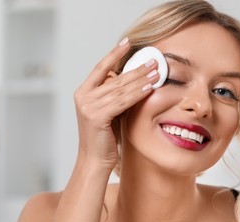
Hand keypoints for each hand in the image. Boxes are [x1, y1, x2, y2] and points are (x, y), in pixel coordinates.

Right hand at [74, 38, 159, 170]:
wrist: (95, 160)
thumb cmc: (104, 137)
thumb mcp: (109, 110)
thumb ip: (115, 94)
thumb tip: (131, 77)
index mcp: (83, 92)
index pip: (100, 68)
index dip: (114, 54)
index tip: (128, 42)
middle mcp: (83, 97)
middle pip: (114, 77)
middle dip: (136, 68)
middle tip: (154, 60)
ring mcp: (88, 106)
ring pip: (120, 88)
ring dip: (141, 79)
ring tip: (157, 72)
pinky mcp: (97, 116)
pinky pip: (122, 101)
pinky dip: (137, 94)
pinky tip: (150, 88)